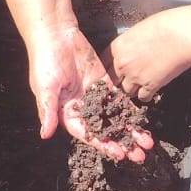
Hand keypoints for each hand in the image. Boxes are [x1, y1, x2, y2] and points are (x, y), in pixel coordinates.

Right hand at [30, 27, 152, 161]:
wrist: (56, 35)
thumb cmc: (45, 62)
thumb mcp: (44, 88)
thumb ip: (48, 112)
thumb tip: (45, 135)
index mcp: (66, 113)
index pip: (87, 134)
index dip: (103, 145)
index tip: (120, 154)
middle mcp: (81, 108)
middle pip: (105, 130)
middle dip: (122, 143)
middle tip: (140, 155)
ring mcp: (93, 96)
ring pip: (114, 117)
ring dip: (129, 130)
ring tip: (146, 143)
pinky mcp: (103, 82)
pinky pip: (118, 99)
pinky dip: (130, 110)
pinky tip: (143, 120)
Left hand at [106, 10, 190, 101]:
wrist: (182, 37)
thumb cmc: (166, 26)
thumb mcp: (139, 30)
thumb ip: (129, 44)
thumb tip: (131, 51)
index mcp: (118, 47)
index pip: (104, 64)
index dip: (109, 70)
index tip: (112, 73)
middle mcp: (122, 63)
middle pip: (113, 80)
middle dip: (120, 80)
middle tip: (129, 78)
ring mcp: (135, 76)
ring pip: (126, 91)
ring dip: (132, 89)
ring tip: (141, 84)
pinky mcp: (150, 86)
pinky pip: (142, 97)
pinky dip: (146, 95)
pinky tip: (151, 89)